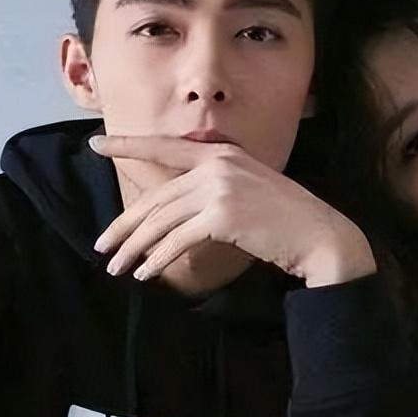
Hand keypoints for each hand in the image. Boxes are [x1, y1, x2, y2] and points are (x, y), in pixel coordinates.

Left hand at [90, 135, 375, 287]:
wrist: (320, 236)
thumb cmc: (285, 221)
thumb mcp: (248, 189)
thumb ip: (214, 188)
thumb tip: (175, 209)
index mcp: (222, 153)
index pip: (165, 147)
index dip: (128, 145)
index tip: (97, 144)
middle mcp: (218, 164)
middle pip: (157, 196)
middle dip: (126, 225)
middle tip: (103, 245)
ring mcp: (220, 188)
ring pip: (162, 219)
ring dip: (136, 247)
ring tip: (118, 267)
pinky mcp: (223, 216)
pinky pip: (178, 239)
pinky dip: (159, 258)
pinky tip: (147, 272)